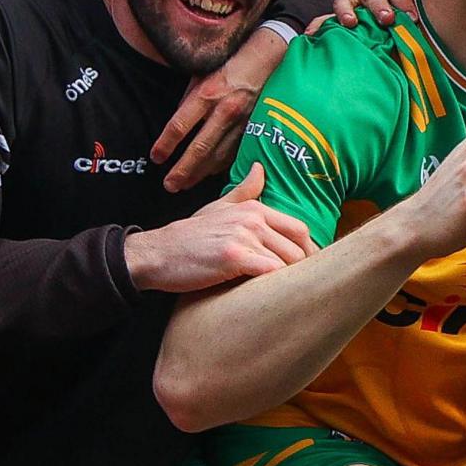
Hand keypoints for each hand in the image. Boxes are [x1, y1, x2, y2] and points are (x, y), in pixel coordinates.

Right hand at [123, 166, 318, 291]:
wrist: (157, 254)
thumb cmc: (188, 237)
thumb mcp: (217, 207)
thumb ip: (244, 192)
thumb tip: (260, 169)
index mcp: (254, 208)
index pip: (299, 229)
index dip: (309, 252)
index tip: (308, 270)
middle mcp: (253, 219)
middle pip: (298, 247)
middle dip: (304, 270)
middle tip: (302, 287)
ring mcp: (244, 237)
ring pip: (288, 262)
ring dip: (291, 280)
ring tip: (290, 295)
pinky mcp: (235, 257)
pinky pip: (271, 272)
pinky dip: (276, 286)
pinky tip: (272, 296)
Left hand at [151, 27, 282, 184]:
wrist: (267, 60)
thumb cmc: (230, 63)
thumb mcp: (202, 73)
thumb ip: (189, 100)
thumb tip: (178, 125)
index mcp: (206, 93)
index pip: (179, 126)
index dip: (165, 145)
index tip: (155, 158)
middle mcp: (224, 110)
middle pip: (198, 148)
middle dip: (182, 170)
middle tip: (169, 185)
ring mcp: (242, 122)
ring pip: (218, 156)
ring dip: (200, 173)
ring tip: (185, 184)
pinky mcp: (255, 129)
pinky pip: (235, 153)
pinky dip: (221, 167)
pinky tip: (210, 174)